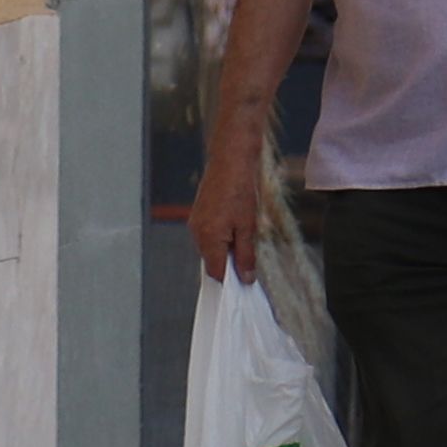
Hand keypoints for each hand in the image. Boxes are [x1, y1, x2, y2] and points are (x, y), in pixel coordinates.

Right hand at [187, 113, 295, 283]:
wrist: (230, 160)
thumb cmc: (240, 191)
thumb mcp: (249, 227)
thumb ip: (246, 255)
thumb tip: (245, 279)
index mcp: (208, 239)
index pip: (216, 274)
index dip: (231, 282)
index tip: (245, 286)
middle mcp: (197, 233)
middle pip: (212, 262)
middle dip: (230, 265)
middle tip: (250, 261)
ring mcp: (195, 223)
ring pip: (211, 248)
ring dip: (227, 250)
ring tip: (245, 236)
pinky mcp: (198, 215)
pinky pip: (209, 235)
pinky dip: (221, 237)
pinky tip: (236, 226)